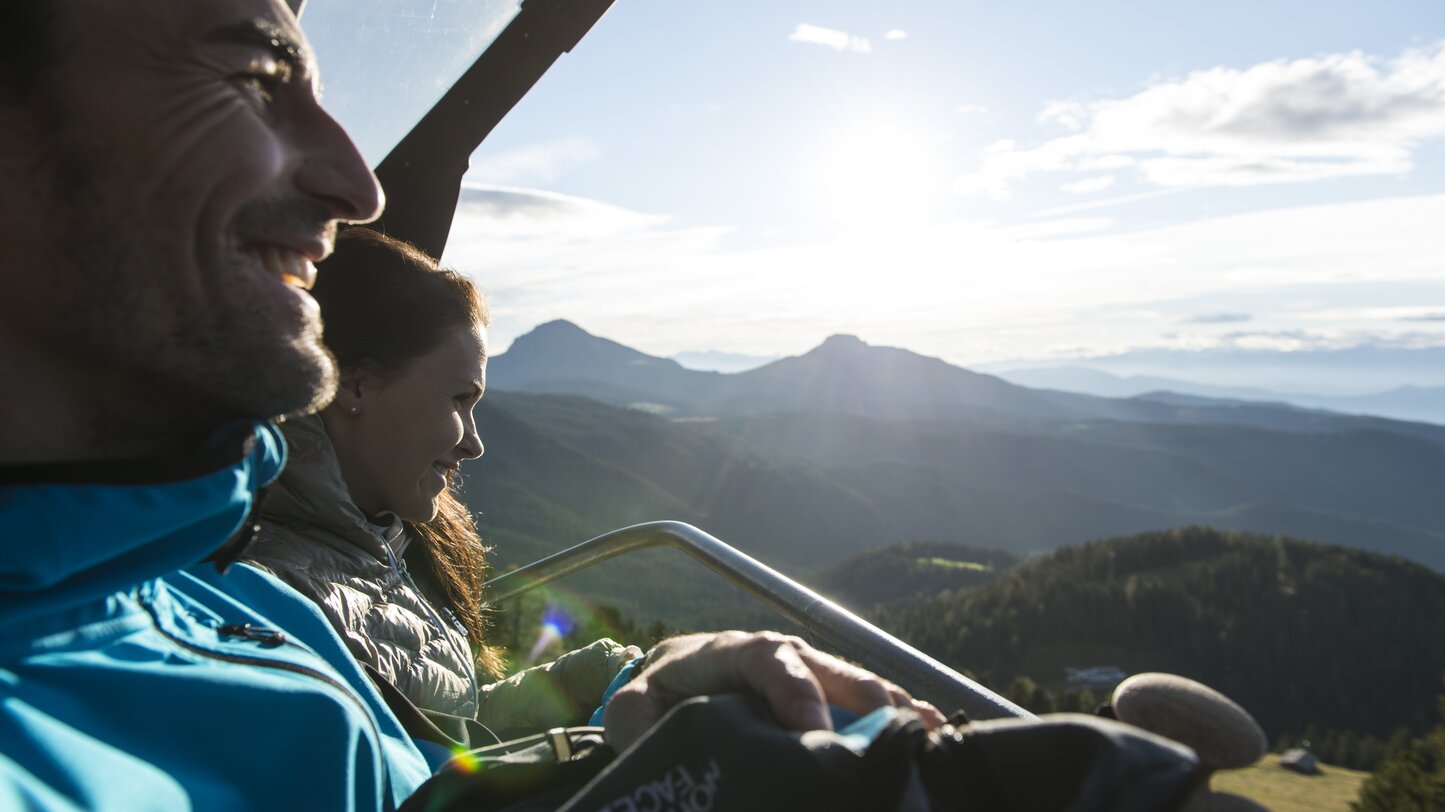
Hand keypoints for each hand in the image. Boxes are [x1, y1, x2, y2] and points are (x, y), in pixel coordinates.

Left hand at [602, 631, 945, 749]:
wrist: (668, 685)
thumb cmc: (653, 696)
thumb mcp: (632, 708)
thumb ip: (635, 718)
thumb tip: (652, 736)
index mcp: (730, 650)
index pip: (768, 659)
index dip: (795, 689)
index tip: (813, 729)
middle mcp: (776, 655)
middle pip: (825, 665)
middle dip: (861, 693)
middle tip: (890, 726)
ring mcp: (804, 672)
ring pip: (852, 680)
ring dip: (890, 702)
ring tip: (928, 728)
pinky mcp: (821, 695)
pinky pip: (862, 700)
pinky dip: (895, 712)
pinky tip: (930, 730)